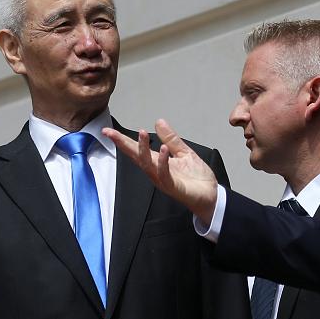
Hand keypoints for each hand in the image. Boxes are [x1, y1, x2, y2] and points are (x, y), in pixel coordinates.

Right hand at [102, 119, 218, 223]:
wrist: (212, 196)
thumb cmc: (196, 178)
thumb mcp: (184, 153)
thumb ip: (171, 139)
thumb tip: (158, 121)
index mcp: (158, 162)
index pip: (136, 150)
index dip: (122, 140)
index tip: (107, 131)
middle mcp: (156, 171)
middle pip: (136, 156)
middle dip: (123, 145)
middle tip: (111, 133)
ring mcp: (163, 180)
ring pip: (147, 165)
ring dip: (143, 149)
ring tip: (142, 133)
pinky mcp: (173, 187)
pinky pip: (164, 174)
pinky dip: (162, 162)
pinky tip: (162, 150)